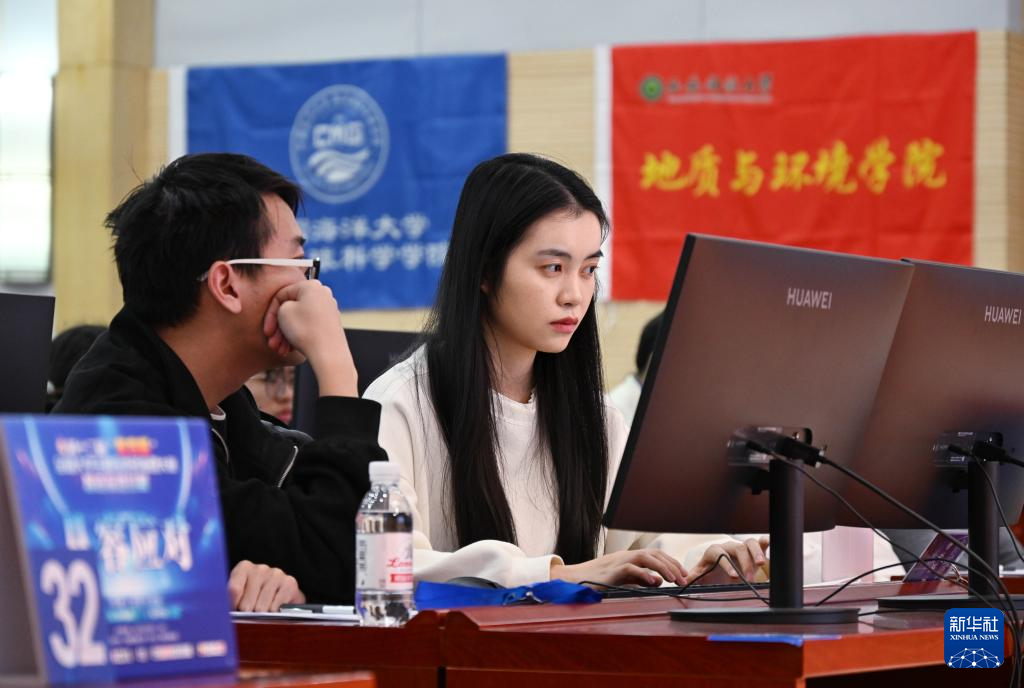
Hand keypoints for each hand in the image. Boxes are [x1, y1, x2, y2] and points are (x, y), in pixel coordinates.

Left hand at [228, 560, 304, 611]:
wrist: (282, 598)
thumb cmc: (254, 598)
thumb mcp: (237, 598)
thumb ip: (229, 602)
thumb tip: (225, 614)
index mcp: (244, 568)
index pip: (233, 590)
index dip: (232, 606)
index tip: (234, 613)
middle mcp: (260, 569)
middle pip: (246, 603)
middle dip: (247, 615)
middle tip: (250, 615)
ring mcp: (276, 574)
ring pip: (261, 607)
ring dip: (260, 617)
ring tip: (262, 615)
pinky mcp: (289, 583)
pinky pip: (275, 608)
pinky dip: (273, 615)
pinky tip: (274, 611)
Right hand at [262, 280, 357, 395]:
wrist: (329, 354)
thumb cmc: (305, 330)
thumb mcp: (283, 312)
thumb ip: (282, 305)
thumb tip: (288, 307)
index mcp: (311, 285)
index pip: (281, 295)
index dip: (270, 314)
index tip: (267, 332)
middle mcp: (323, 293)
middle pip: (292, 308)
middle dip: (279, 328)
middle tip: (272, 344)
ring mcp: (328, 308)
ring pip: (300, 319)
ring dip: (286, 334)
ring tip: (280, 350)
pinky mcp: (331, 322)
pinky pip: (309, 325)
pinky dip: (298, 335)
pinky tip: (290, 349)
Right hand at [550, 549, 687, 587]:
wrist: (573, 580)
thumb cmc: (597, 580)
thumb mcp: (623, 579)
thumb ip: (640, 579)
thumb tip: (657, 581)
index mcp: (629, 557)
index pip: (655, 554)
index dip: (671, 562)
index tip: (683, 574)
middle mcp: (626, 556)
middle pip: (654, 553)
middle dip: (671, 565)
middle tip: (683, 579)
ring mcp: (618, 562)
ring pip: (645, 557)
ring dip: (662, 568)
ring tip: (673, 580)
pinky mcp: (612, 571)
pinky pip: (630, 569)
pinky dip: (643, 574)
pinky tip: (654, 581)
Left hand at [684, 536, 768, 584]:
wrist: (720, 571)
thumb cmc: (711, 572)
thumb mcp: (701, 575)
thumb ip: (694, 577)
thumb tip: (682, 582)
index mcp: (715, 552)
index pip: (720, 554)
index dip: (727, 564)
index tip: (734, 576)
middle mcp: (729, 547)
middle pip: (737, 548)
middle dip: (743, 563)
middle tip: (748, 578)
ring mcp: (742, 548)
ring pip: (749, 544)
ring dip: (755, 553)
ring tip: (760, 564)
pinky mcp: (753, 551)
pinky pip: (760, 542)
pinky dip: (765, 542)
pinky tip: (770, 543)